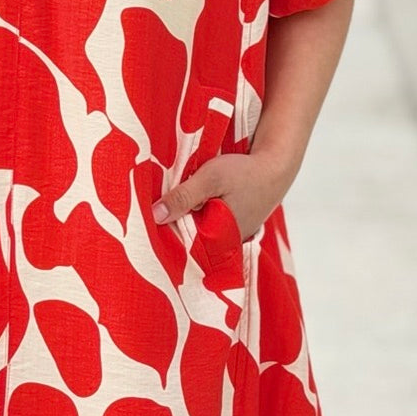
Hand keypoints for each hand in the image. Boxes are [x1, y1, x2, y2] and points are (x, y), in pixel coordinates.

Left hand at [152, 150, 295, 243]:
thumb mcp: (210, 178)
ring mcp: (228, 240)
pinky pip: (205, 229)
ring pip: (195, 235)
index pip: (179, 246)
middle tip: (146, 214)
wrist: (274, 168)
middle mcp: (223, 247)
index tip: (142, 224)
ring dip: (181, 222)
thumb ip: (184, 197)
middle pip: (186, 242)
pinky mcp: (229, 230)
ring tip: (160, 209)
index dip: (160, 235)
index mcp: (218, 241)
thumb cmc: (244, 173)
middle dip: (168, 229)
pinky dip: (194, 218)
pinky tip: (183, 207)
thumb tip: (155, 215)